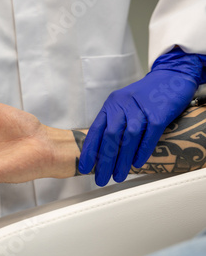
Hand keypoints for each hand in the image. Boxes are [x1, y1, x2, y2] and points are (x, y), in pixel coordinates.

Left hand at [79, 48, 203, 185]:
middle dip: (104, 161)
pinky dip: (142, 151)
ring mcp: (141, 109)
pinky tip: (137, 164)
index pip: (96, 130)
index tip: (84, 167)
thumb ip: (114, 123)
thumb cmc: (145, 95)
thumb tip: (104, 150)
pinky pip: (149, 135)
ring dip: (122, 160)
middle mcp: (123, 106)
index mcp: (111, 105)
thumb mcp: (123, 105)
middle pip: (110, 137)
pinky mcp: (159, 113)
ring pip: (128, 138)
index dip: (89, 150)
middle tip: (101, 179)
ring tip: (118, 176)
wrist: (171, 76)